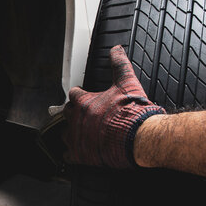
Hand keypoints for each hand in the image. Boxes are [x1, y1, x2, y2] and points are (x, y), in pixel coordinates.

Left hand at [63, 45, 165, 168]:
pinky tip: (79, 152)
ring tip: (82, 135)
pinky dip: (72, 154)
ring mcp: (76, 138)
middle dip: (75, 114)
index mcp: (83, 102)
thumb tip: (116, 49)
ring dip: (72, 134)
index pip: (74, 94)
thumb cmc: (133, 112)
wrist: (140, 137)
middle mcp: (76, 119)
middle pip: (67, 114)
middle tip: (86, 117)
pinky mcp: (80, 155)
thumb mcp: (127, 83)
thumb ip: (119, 64)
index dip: (80, 96)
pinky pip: (67, 155)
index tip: (85, 98)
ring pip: (65, 134)